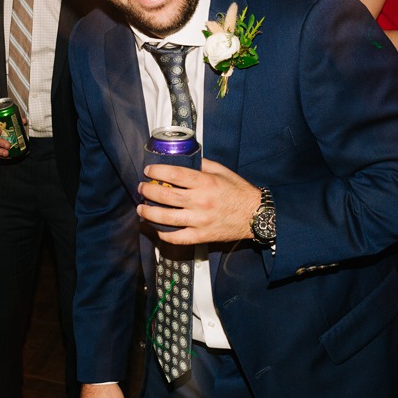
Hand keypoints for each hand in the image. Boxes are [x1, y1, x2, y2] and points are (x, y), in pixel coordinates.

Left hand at [137, 158, 262, 245]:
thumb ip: (202, 164)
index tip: (148, 171)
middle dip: (148, 191)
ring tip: (141, 209)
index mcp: (205, 182)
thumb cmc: (238, 191)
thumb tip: (184, 159)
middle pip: (166, 195)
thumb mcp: (222, 171)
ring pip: (167, 218)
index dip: (157, 172)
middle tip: (141, 188)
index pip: (175, 174)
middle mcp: (200, 201)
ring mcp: (200, 221)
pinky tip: (156, 229)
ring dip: (150, 213)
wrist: (255, 216)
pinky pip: (177, 238)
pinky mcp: (201, 236)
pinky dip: (164, 235)